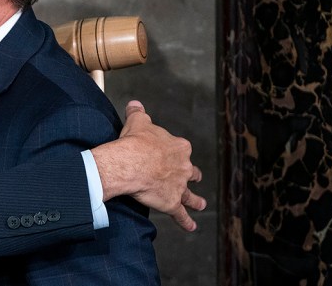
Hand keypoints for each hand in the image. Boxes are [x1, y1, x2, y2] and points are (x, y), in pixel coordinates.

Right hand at [93, 100, 205, 230]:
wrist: (130, 163)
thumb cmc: (135, 141)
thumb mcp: (137, 121)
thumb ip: (138, 112)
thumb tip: (135, 104)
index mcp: (178, 147)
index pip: (180, 148)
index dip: (173, 151)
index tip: (165, 152)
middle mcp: (183, 166)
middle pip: (191, 171)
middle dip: (191, 175)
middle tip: (191, 177)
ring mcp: (179, 186)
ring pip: (191, 195)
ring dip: (196, 200)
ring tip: (201, 204)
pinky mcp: (172, 202)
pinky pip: (181, 214)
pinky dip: (186, 221)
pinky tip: (191, 226)